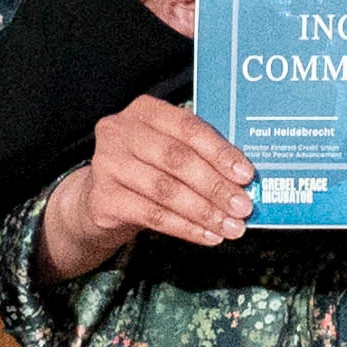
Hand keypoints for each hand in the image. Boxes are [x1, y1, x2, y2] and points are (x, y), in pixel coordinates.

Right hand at [38, 95, 254, 278]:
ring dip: (205, 212)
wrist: (99, 199)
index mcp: (144, 110)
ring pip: (166, 190)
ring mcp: (106, 163)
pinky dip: (186, 228)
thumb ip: (199, 155)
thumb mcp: (168, 150)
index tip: (247, 175)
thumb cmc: (146, 169)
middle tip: (244, 207)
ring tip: (232, 227)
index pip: (188, 128)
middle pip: (177, 159)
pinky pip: (152, 215)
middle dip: (216, 186)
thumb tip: (244, 180)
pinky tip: (208, 237)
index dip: (220, 152)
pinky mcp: (102, 198)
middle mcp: (120, 130)